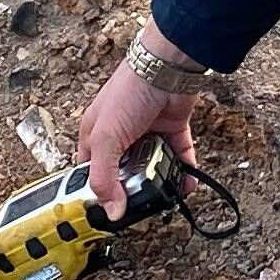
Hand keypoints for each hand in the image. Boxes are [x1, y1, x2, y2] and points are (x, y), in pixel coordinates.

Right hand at [74, 28, 203, 222]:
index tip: (112, 212)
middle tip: (145, 205)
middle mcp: (121, 135)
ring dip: (163, 181)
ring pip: (154, 166)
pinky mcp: (172, 129)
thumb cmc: (129, 91)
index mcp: (97, 135)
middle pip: (126, 172)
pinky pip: (179, 157)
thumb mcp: (107, 138)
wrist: (167, 67)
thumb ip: (104, 176)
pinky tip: (188, 183)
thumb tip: (111, 210)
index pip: (92, 172)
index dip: (99, 192)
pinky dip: (185, 170)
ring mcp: (148, 133)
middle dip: (136, 189)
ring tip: (170, 196)